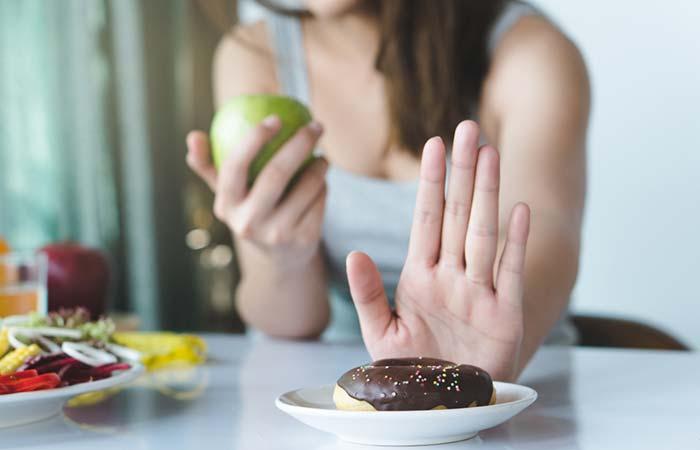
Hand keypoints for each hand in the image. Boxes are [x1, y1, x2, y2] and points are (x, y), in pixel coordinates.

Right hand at [186, 116, 327, 266]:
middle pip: (276, 173)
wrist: (281, 257)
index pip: (234, 167)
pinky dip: (323, 186)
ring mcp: (277, 234)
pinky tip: (322, 182)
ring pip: (306, 186)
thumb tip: (193, 136)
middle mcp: (249, 223)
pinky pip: (319, 200)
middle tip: (315, 126)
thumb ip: (209, 165)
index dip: (254, 139)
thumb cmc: (252, 210)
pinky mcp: (303, 240)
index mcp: (226, 206)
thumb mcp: (229, 194)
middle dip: (299, 143)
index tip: (274, 119)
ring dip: (319, 165)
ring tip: (321, 157)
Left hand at [346, 121, 530, 380]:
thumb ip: (368, 293)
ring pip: (483, 233)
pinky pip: (510, 273)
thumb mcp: (381, 332)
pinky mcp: (504, 315)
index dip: (430, 182)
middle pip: (457, 215)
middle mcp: (452, 276)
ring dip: (487, 194)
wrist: (444, 406)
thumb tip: (354, 252)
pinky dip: (515, 243)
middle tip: (467, 128)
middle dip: (462, 172)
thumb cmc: (413, 369)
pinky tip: (520, 210)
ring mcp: (480, 293)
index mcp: (421, 277)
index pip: (426, 219)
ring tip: (490, 153)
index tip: (433, 145)